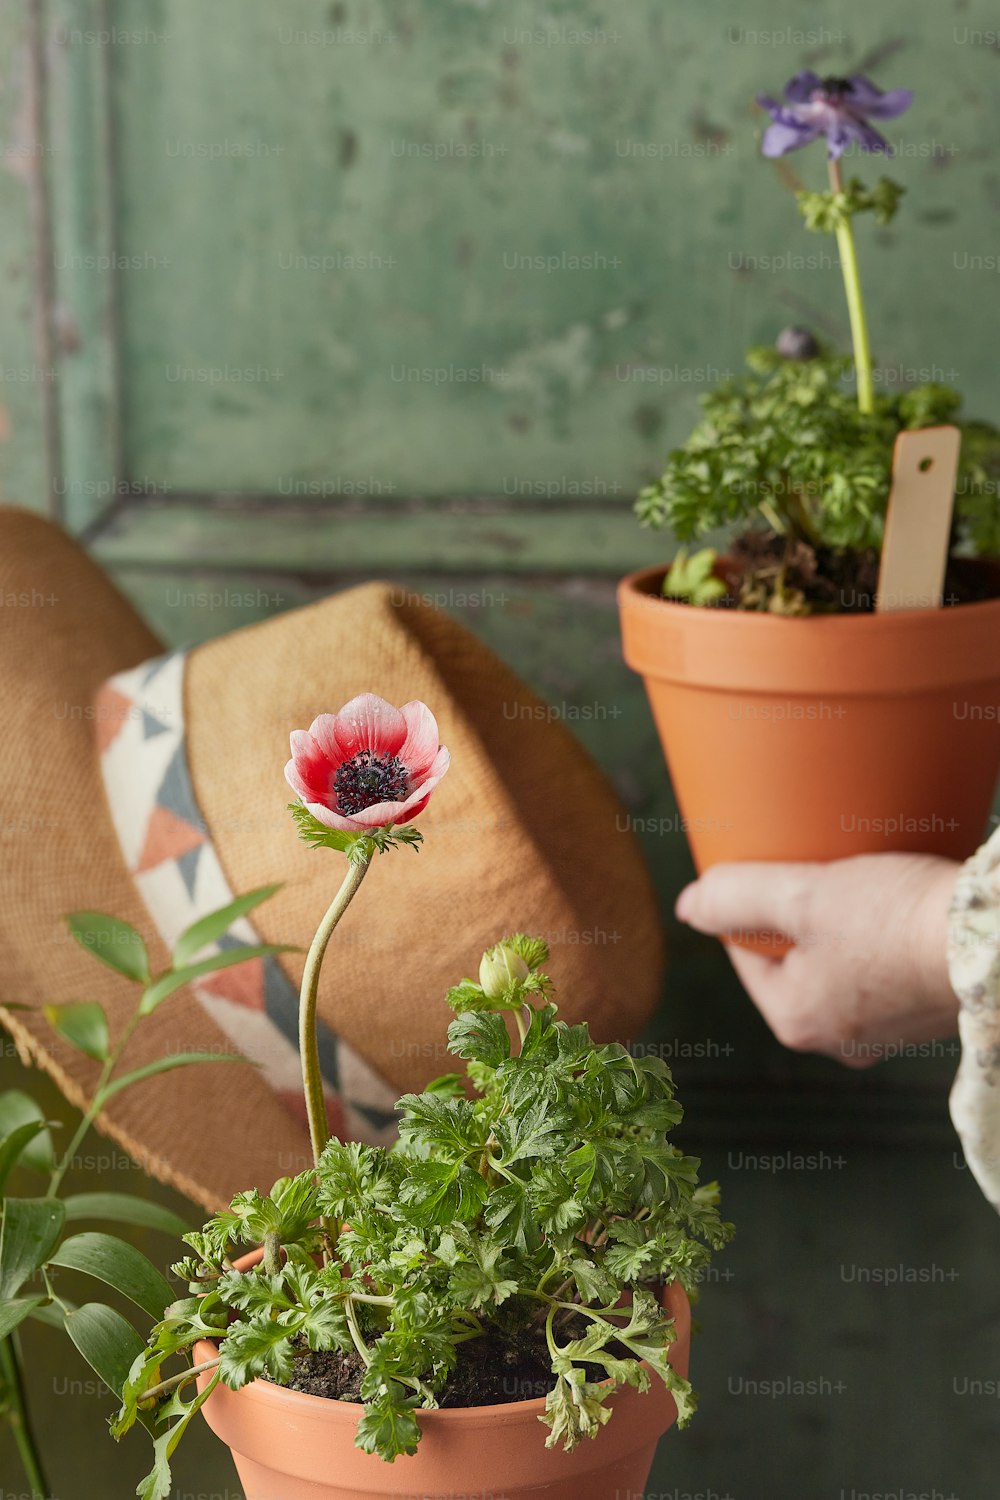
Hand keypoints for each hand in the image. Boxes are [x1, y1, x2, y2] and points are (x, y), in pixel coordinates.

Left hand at [675, 854, 960, 1067]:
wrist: (997, 941)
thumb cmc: (895, 920)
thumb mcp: (803, 896)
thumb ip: (739, 896)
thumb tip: (689, 906)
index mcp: (797, 1021)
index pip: (746, 955)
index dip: (747, 906)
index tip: (766, 870)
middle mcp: (840, 1039)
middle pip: (793, 961)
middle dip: (797, 917)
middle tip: (813, 872)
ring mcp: (889, 1031)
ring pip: (841, 965)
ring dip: (841, 926)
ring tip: (856, 884)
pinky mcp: (928, 1011)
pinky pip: (886, 969)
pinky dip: (884, 938)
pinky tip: (897, 907)